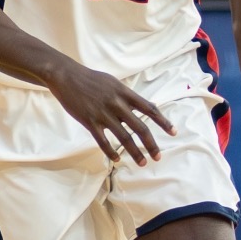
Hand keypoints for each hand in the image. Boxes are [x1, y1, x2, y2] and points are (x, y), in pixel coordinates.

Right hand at [46, 63, 175, 164]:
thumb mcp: (113, 83)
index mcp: (125, 93)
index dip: (163, 122)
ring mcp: (103, 114)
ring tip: (142, 163)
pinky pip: (103, 141)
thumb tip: (140, 108)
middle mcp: (117, 104)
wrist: (67, 76)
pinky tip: (117, 159)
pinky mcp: (90, 122)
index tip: (173, 132)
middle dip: (151, 144)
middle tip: (158, 156)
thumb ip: (126, 96)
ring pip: (124, 138)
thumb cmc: (91, 79)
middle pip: (140, 128)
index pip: (150, 109)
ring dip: (135, 152)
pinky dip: (111, 152)